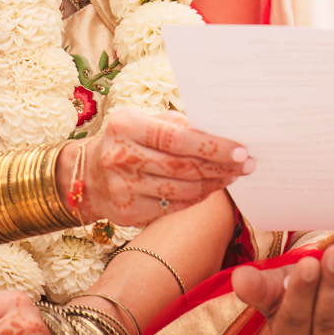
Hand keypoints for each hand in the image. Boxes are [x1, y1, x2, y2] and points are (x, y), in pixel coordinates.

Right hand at [72, 107, 254, 226]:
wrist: (87, 175)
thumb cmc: (128, 140)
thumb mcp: (145, 121)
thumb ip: (178, 125)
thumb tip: (221, 135)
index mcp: (127, 126)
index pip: (178, 139)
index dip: (213, 147)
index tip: (240, 150)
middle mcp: (122, 157)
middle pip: (184, 167)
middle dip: (221, 167)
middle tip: (246, 164)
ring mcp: (124, 188)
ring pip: (182, 190)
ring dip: (214, 184)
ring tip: (232, 175)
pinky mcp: (128, 212)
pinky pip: (173, 207)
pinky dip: (197, 198)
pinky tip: (210, 189)